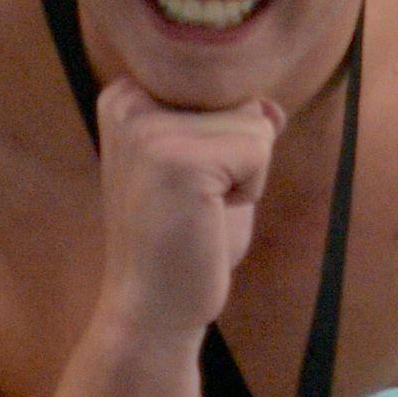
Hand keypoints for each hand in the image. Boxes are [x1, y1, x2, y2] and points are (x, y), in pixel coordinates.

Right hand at [90, 72, 278, 346]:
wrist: (151, 310)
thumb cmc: (184, 242)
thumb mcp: (211, 171)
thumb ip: (236, 130)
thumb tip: (271, 106)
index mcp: (126, 96)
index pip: (219, 86)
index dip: (223, 140)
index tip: (183, 183)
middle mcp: (129, 101)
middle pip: (238, 99)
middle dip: (237, 156)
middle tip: (194, 202)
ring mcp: (148, 128)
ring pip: (255, 123)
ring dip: (246, 175)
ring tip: (200, 210)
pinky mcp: (178, 159)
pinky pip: (259, 150)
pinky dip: (252, 190)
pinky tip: (209, 218)